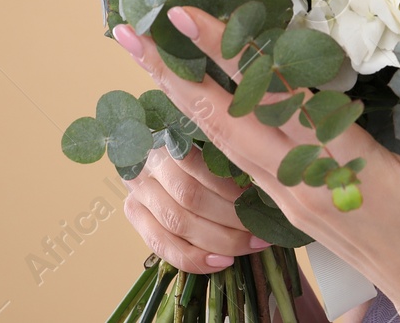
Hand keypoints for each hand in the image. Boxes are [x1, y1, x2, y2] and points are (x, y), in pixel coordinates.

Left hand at [113, 7, 399, 322]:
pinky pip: (236, 155)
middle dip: (174, 74)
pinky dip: (208, 121)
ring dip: (181, 97)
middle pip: (222, 121)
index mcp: (338, 170)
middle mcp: (299, 182)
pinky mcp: (289, 201)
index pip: (273, 100)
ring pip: (221, 139)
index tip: (189, 18)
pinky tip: (196, 100)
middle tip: (127, 34)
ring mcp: (288, 194)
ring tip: (149, 58)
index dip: (231, 55)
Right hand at [122, 142, 269, 273]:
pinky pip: (161, 245)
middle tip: (264, 230)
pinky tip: (223, 262)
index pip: (204, 168)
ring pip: (179, 223)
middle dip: (233, 219)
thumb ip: (229, 157)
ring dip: (220, 240)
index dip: (235, 191)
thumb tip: (266, 184)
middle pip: (192, 197)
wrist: (154, 151)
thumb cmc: (196, 147)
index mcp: (171, 137)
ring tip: (252, 245)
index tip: (265, 204)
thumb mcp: (211, 141)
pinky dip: (194, 259)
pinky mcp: (133, 214)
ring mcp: (137, 190)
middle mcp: (149, 164)